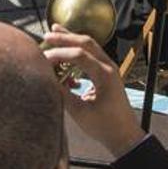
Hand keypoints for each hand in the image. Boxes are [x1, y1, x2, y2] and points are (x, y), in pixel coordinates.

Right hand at [43, 27, 143, 158]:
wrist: (124, 136)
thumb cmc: (104, 126)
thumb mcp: (79, 111)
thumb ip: (62, 92)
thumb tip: (46, 77)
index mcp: (105, 75)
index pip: (79, 54)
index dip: (59, 53)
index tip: (43, 58)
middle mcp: (109, 67)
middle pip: (86, 42)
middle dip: (66, 37)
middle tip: (47, 35)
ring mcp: (109, 69)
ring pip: (90, 46)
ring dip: (72, 40)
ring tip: (55, 32)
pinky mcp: (107, 74)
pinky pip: (91, 56)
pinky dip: (77, 52)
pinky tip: (64, 59)